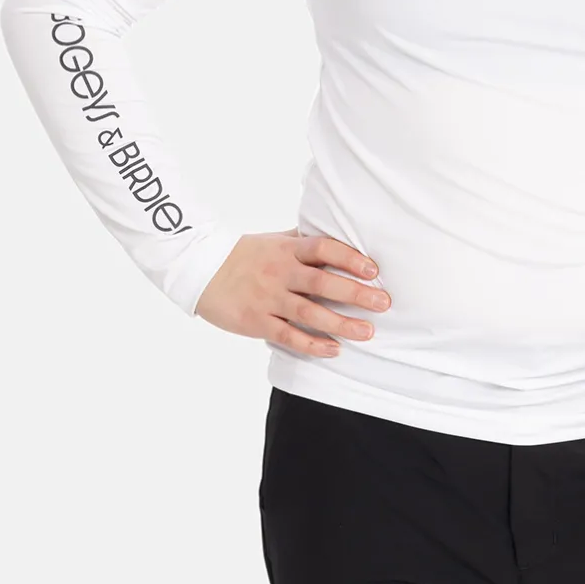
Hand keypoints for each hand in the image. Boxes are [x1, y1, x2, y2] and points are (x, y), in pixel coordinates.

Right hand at [194, 228, 390, 352]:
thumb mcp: (275, 240)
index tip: (374, 270)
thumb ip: (305, 241)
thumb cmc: (246, 254)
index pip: (324, 249)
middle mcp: (280, 273)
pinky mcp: (257, 321)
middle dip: (356, 293)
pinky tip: (334, 349)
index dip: (350, 258)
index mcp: (287, 250)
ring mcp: (268, 298)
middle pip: (322, 282)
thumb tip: (338, 234)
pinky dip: (312, 344)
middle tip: (384, 303)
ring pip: (310, 313)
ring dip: (341, 323)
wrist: (200, 269)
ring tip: (367, 331)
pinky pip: (288, 335)